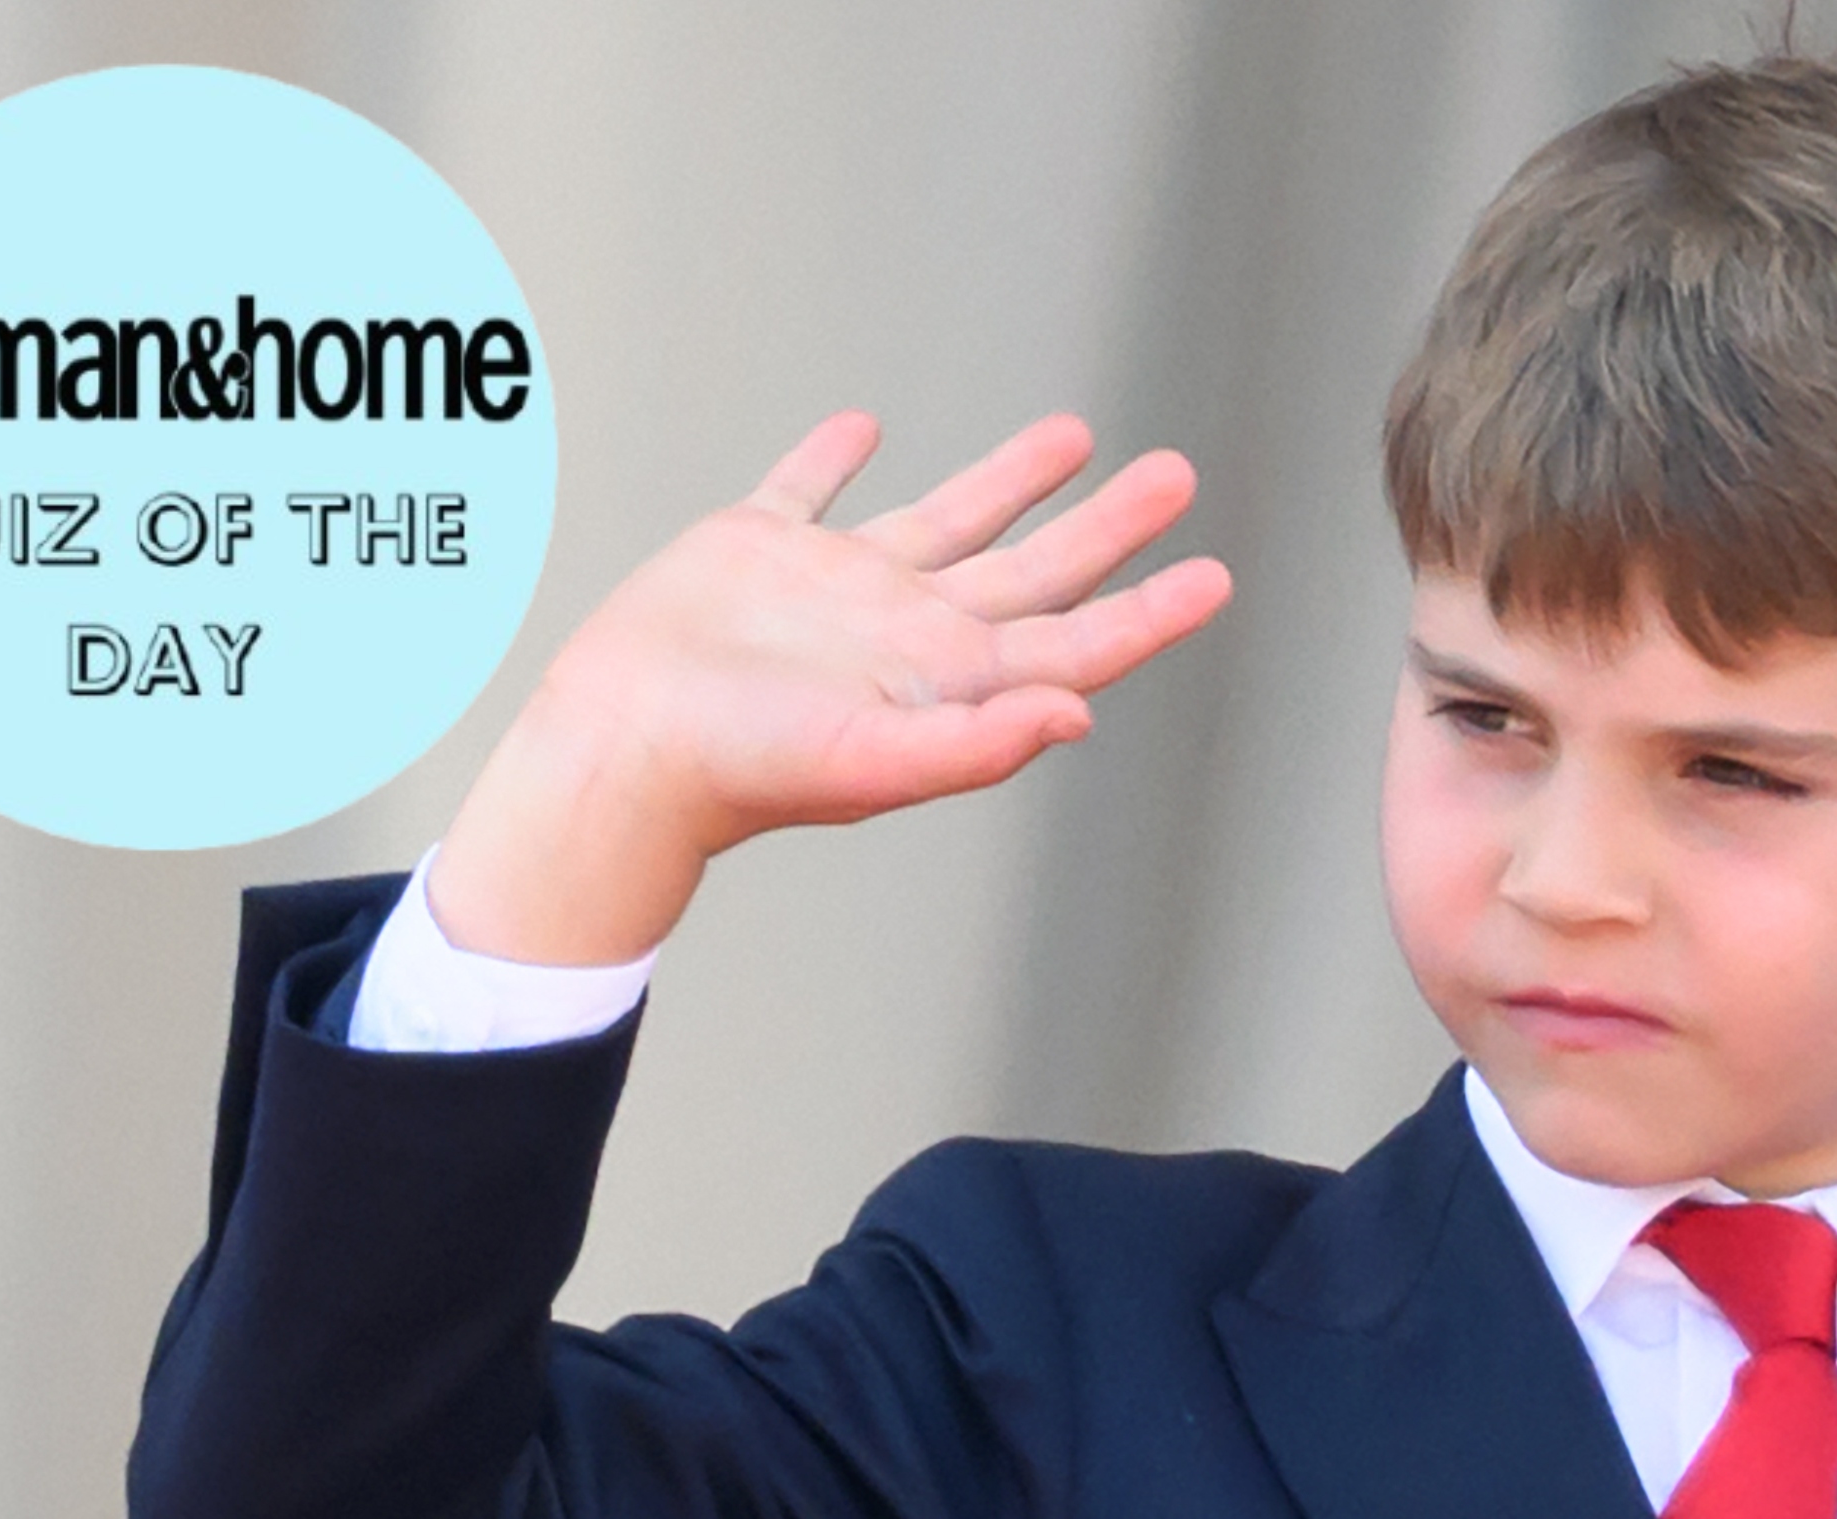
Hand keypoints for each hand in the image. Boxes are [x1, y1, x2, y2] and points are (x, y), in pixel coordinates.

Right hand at [428, 410, 1231, 963]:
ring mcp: (835, 590)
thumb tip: (1081, 716)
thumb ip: (981, 742)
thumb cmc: (742, 772)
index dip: (1149, 611)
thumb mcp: (875, 762)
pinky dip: (836, 456)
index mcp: (947, 681)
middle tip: (1176, 477)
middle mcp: (906, 632)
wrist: (622, 749)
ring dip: (1011, 478)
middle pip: (1037, 569)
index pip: (1075, 641)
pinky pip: (809, 489)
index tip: (1215, 576)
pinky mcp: (756, 551)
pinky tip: (866, 428)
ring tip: (1075, 435)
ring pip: (948, 517)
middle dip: (1110, 526)